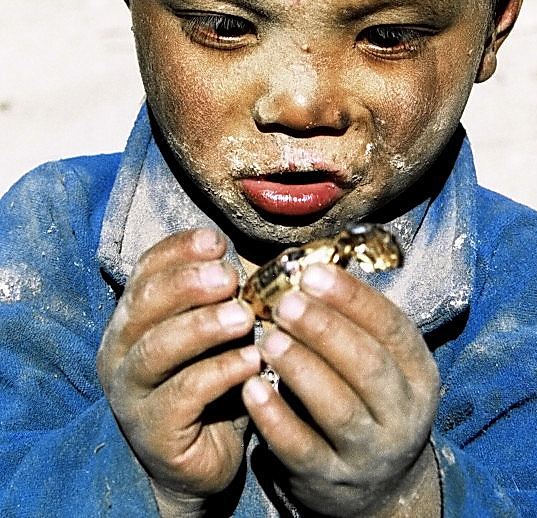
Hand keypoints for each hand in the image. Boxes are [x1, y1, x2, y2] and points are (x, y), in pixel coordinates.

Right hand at [96, 229, 259, 512]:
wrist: (202, 460)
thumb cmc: (211, 384)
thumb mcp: (212, 332)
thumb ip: (220, 296)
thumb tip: (246, 255)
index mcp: (131, 317)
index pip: (145, 270)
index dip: (179, 250)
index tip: (216, 241)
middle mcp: (120, 350)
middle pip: (144, 302)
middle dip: (188, 283)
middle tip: (229, 277)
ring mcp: (130, 392)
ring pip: (158, 348)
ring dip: (204, 326)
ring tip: (244, 318)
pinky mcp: (153, 430)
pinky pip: (184, 394)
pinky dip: (221, 372)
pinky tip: (252, 361)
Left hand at [242, 263, 440, 516]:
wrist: (379, 488)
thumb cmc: (370, 402)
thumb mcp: (384, 364)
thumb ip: (356, 324)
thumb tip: (310, 268)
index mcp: (418, 373)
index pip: (393, 328)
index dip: (353, 298)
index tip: (313, 272)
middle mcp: (401, 414)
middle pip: (368, 367)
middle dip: (325, 329)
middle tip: (286, 303)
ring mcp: (368, 452)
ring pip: (337, 409)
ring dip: (301, 369)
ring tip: (268, 339)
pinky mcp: (329, 480)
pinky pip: (302, 449)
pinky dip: (275, 418)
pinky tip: (251, 388)